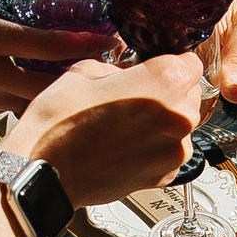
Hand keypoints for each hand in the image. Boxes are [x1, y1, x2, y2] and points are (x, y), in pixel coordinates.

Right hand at [0, 0, 115, 122]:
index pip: (46, 44)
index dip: (83, 44)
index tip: (110, 40)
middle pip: (49, 86)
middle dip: (79, 80)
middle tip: (104, 69)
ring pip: (30, 102)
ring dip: (51, 93)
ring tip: (73, 82)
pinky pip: (6, 109)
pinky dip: (20, 99)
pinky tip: (26, 89)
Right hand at [6, 54, 205, 206]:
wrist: (45, 171)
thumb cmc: (59, 124)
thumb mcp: (86, 70)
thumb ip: (121, 66)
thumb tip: (129, 72)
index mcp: (166, 82)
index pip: (191, 61)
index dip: (170, 61)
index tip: (155, 66)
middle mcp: (178, 117)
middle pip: (189, 94)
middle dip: (167, 91)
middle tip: (133, 94)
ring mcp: (174, 150)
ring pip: (180, 124)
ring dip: (161, 120)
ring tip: (124, 122)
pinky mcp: (165, 175)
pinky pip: (168, 150)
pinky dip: (153, 145)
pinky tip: (123, 143)